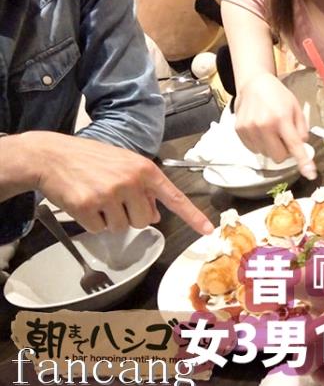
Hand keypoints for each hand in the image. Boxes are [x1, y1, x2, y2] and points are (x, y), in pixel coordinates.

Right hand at [13, 132, 213, 234]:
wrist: (51, 155)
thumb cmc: (90, 159)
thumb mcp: (124, 165)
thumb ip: (144, 189)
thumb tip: (156, 215)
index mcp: (145, 170)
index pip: (174, 197)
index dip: (193, 216)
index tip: (209, 230)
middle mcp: (131, 181)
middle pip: (145, 221)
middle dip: (130, 216)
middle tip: (113, 198)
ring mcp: (109, 194)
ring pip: (122, 228)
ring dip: (109, 219)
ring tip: (96, 197)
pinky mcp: (87, 206)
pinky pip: (99, 230)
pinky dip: (90, 222)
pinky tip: (83, 203)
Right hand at [234, 74, 316, 179]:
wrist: (254, 84)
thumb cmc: (278, 96)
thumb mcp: (296, 108)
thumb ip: (301, 130)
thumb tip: (302, 148)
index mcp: (281, 119)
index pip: (294, 146)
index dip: (303, 162)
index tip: (310, 174)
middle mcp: (264, 125)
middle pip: (278, 157)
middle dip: (284, 152)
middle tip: (284, 138)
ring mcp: (249, 129)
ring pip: (265, 155)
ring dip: (271, 147)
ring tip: (271, 130)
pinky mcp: (239, 131)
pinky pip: (254, 150)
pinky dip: (260, 144)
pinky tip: (261, 130)